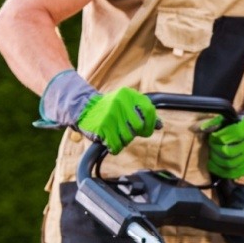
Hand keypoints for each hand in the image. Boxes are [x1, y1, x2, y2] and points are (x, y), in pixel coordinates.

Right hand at [39, 70, 158, 153]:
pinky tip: (110, 141)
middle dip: (135, 134)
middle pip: (138, 127)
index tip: (145, 129)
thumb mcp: (126, 105)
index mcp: (128, 95)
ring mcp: (110, 115)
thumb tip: (160, 125)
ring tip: (116, 134)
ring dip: (123, 140)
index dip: (150, 124)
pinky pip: (116, 145)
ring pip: (128, 138)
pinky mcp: (102, 127)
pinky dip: (114, 147)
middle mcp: (119, 103)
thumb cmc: (109, 109)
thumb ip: (143, 113)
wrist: (83, 108)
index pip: (149, 111)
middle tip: (128, 132)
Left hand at [204, 108, 243, 180]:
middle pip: (229, 151)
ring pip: (230, 163)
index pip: (233, 134)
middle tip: (211, 146)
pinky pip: (233, 173)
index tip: (212, 136)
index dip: (219, 136)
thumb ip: (216, 122)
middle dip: (216, 149)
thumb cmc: (238, 126)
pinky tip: (213, 165)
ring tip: (211, 155)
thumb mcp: (230, 120)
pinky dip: (220, 170)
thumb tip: (201, 128)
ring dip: (216, 160)